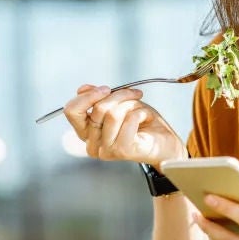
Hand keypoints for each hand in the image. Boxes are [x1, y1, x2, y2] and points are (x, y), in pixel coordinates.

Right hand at [59, 84, 183, 165]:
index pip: (72, 111)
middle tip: (133, 94)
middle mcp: (92, 144)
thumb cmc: (143, 125)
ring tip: (141, 109)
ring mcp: (106, 149)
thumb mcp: (119, 105)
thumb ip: (99, 98)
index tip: (106, 89)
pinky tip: (145, 119)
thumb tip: (82, 89)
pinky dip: (140, 113)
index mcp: (87, 133)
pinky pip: (128, 120)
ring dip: (131, 104)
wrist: (166, 144)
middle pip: (97, 109)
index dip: (88, 96)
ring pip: (112, 113)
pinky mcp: (122, 150)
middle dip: (118, 95)